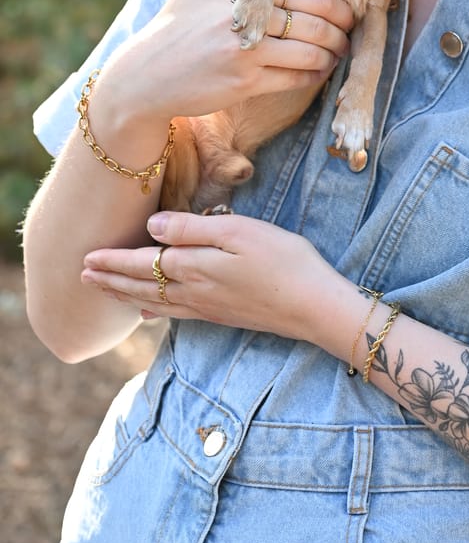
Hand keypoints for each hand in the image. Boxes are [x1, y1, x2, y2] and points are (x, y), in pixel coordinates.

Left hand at [81, 210, 352, 341]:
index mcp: (195, 267)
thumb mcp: (239, 232)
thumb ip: (194, 229)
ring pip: (154, 300)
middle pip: (143, 284)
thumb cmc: (283, 260)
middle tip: (82, 276)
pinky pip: (175, 313)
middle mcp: (194, 291)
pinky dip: (154, 310)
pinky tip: (147, 311)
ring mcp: (208, 307)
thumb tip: (153, 226)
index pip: (143, 263)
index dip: (113, 260)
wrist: (313, 306)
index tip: (86, 257)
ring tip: (104, 291)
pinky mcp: (222, 315)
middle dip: (111, 279)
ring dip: (125, 294)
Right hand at [97, 0, 354, 126]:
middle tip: (349, 33)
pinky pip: (294, 78)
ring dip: (332, 55)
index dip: (335, 4)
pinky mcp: (244, 84)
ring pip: (310, 53)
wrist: (145, 74)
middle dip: (341, 30)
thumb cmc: (176, 26)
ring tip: (338, 53)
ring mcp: (245, 53)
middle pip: (314, 23)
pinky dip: (314, 75)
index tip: (347, 10)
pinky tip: (319, 72)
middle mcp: (245, 18)